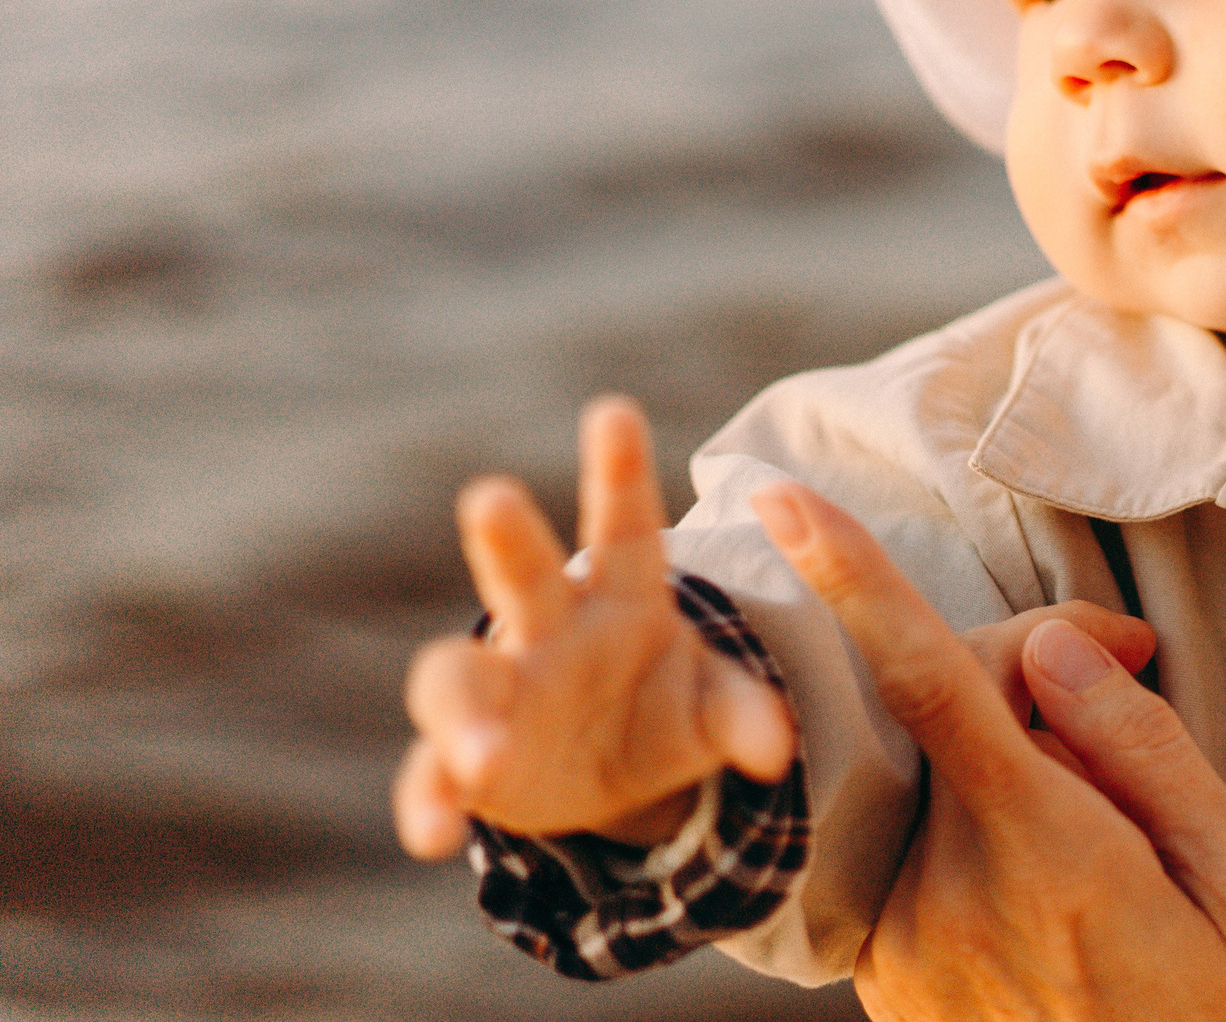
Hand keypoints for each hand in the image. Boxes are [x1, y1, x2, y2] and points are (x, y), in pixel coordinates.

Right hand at [392, 397, 798, 858]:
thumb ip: (745, 716)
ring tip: (484, 753)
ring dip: (465, 712)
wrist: (615, 776)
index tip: (616, 409)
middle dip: (507, 535)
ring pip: (458, 678)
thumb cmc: (667, 707)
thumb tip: (776, 749)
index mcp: (624, 597)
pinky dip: (429, 800)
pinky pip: (435, 773)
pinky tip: (431, 834)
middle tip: (491, 495)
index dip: (620, 469)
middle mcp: (550, 629)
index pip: (624, 524)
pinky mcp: (465, 761)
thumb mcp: (718, 709)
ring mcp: (500, 691)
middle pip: (524, 573)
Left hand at [749, 481, 1225, 1021]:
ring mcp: (910, 942)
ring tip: (1105, 834)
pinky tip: (1057, 885)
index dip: (853, 584)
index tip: (786, 503)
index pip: (933, 684)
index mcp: (1050, 853)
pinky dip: (980, 826)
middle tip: (1129, 672)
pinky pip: (923, 847)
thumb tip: (1055, 649)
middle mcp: (954, 893)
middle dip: (1023, 670)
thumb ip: (1146, 749)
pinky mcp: (889, 975)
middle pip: (948, 710)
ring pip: (935, 778)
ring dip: (1007, 761)